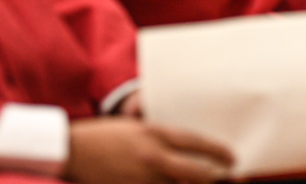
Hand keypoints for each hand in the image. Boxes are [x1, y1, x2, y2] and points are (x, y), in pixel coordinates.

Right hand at [65, 116, 231, 183]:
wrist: (73, 150)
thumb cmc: (105, 135)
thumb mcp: (137, 127)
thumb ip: (161, 137)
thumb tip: (186, 148)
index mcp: (155, 134)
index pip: (196, 143)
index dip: (218, 152)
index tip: (232, 158)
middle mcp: (153, 157)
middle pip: (195, 172)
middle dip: (216, 178)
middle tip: (229, 177)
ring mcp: (143, 178)